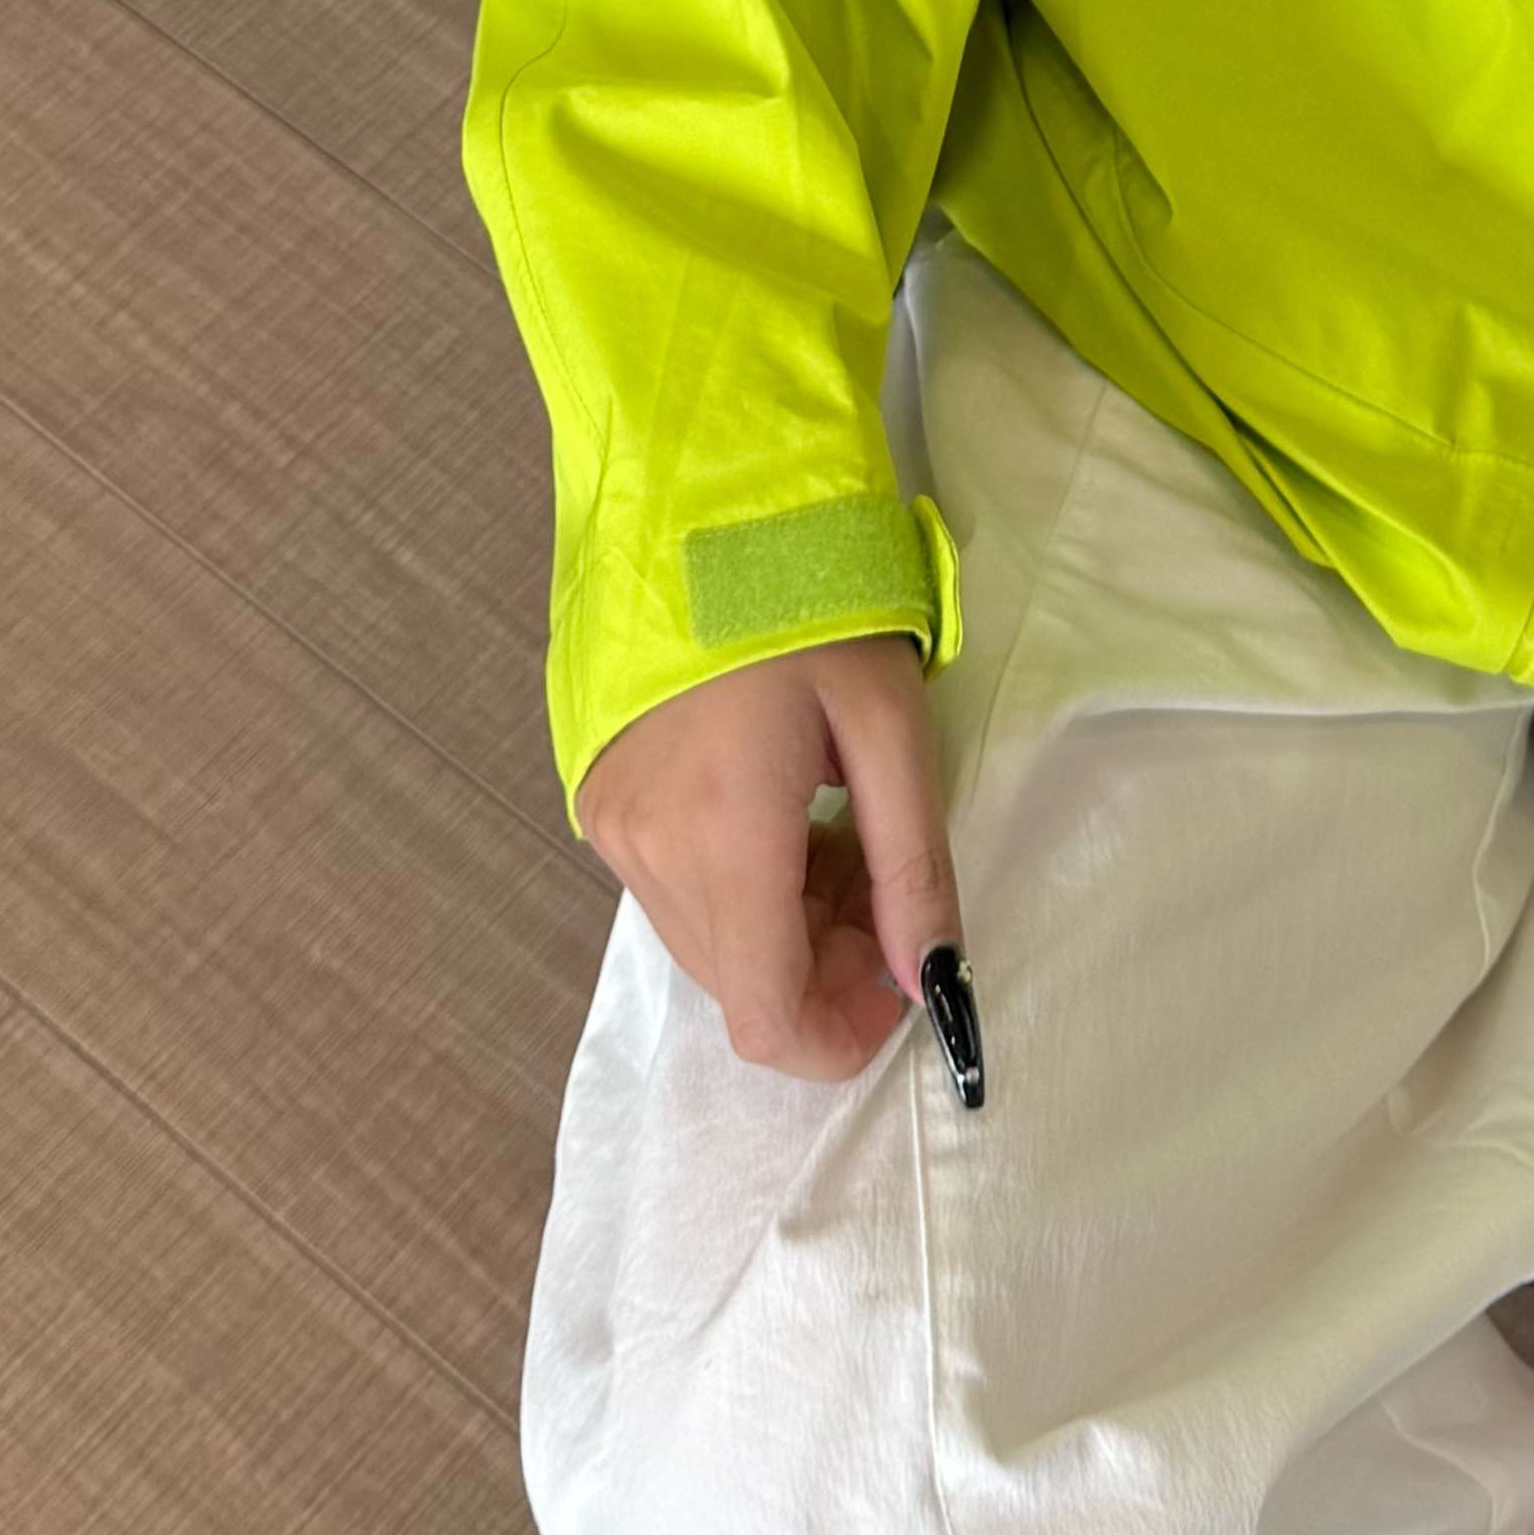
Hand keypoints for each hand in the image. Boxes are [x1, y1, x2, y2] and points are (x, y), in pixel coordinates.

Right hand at [579, 629, 958, 1085]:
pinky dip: (744, 886)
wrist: (697, 497)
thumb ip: (914, 866)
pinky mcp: (602, 799)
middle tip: (888, 885)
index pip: (767, 1016)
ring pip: (712, 942)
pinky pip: (679, 891)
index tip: (901, 989)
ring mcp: (615, 826)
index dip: (839, 1037)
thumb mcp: (891, 720)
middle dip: (829, 968)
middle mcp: (651, 850)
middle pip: (744, 984)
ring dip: (789, 926)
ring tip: (844, 834)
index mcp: (725, 834)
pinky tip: (790, 813)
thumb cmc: (809, 595)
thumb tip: (931, 981)